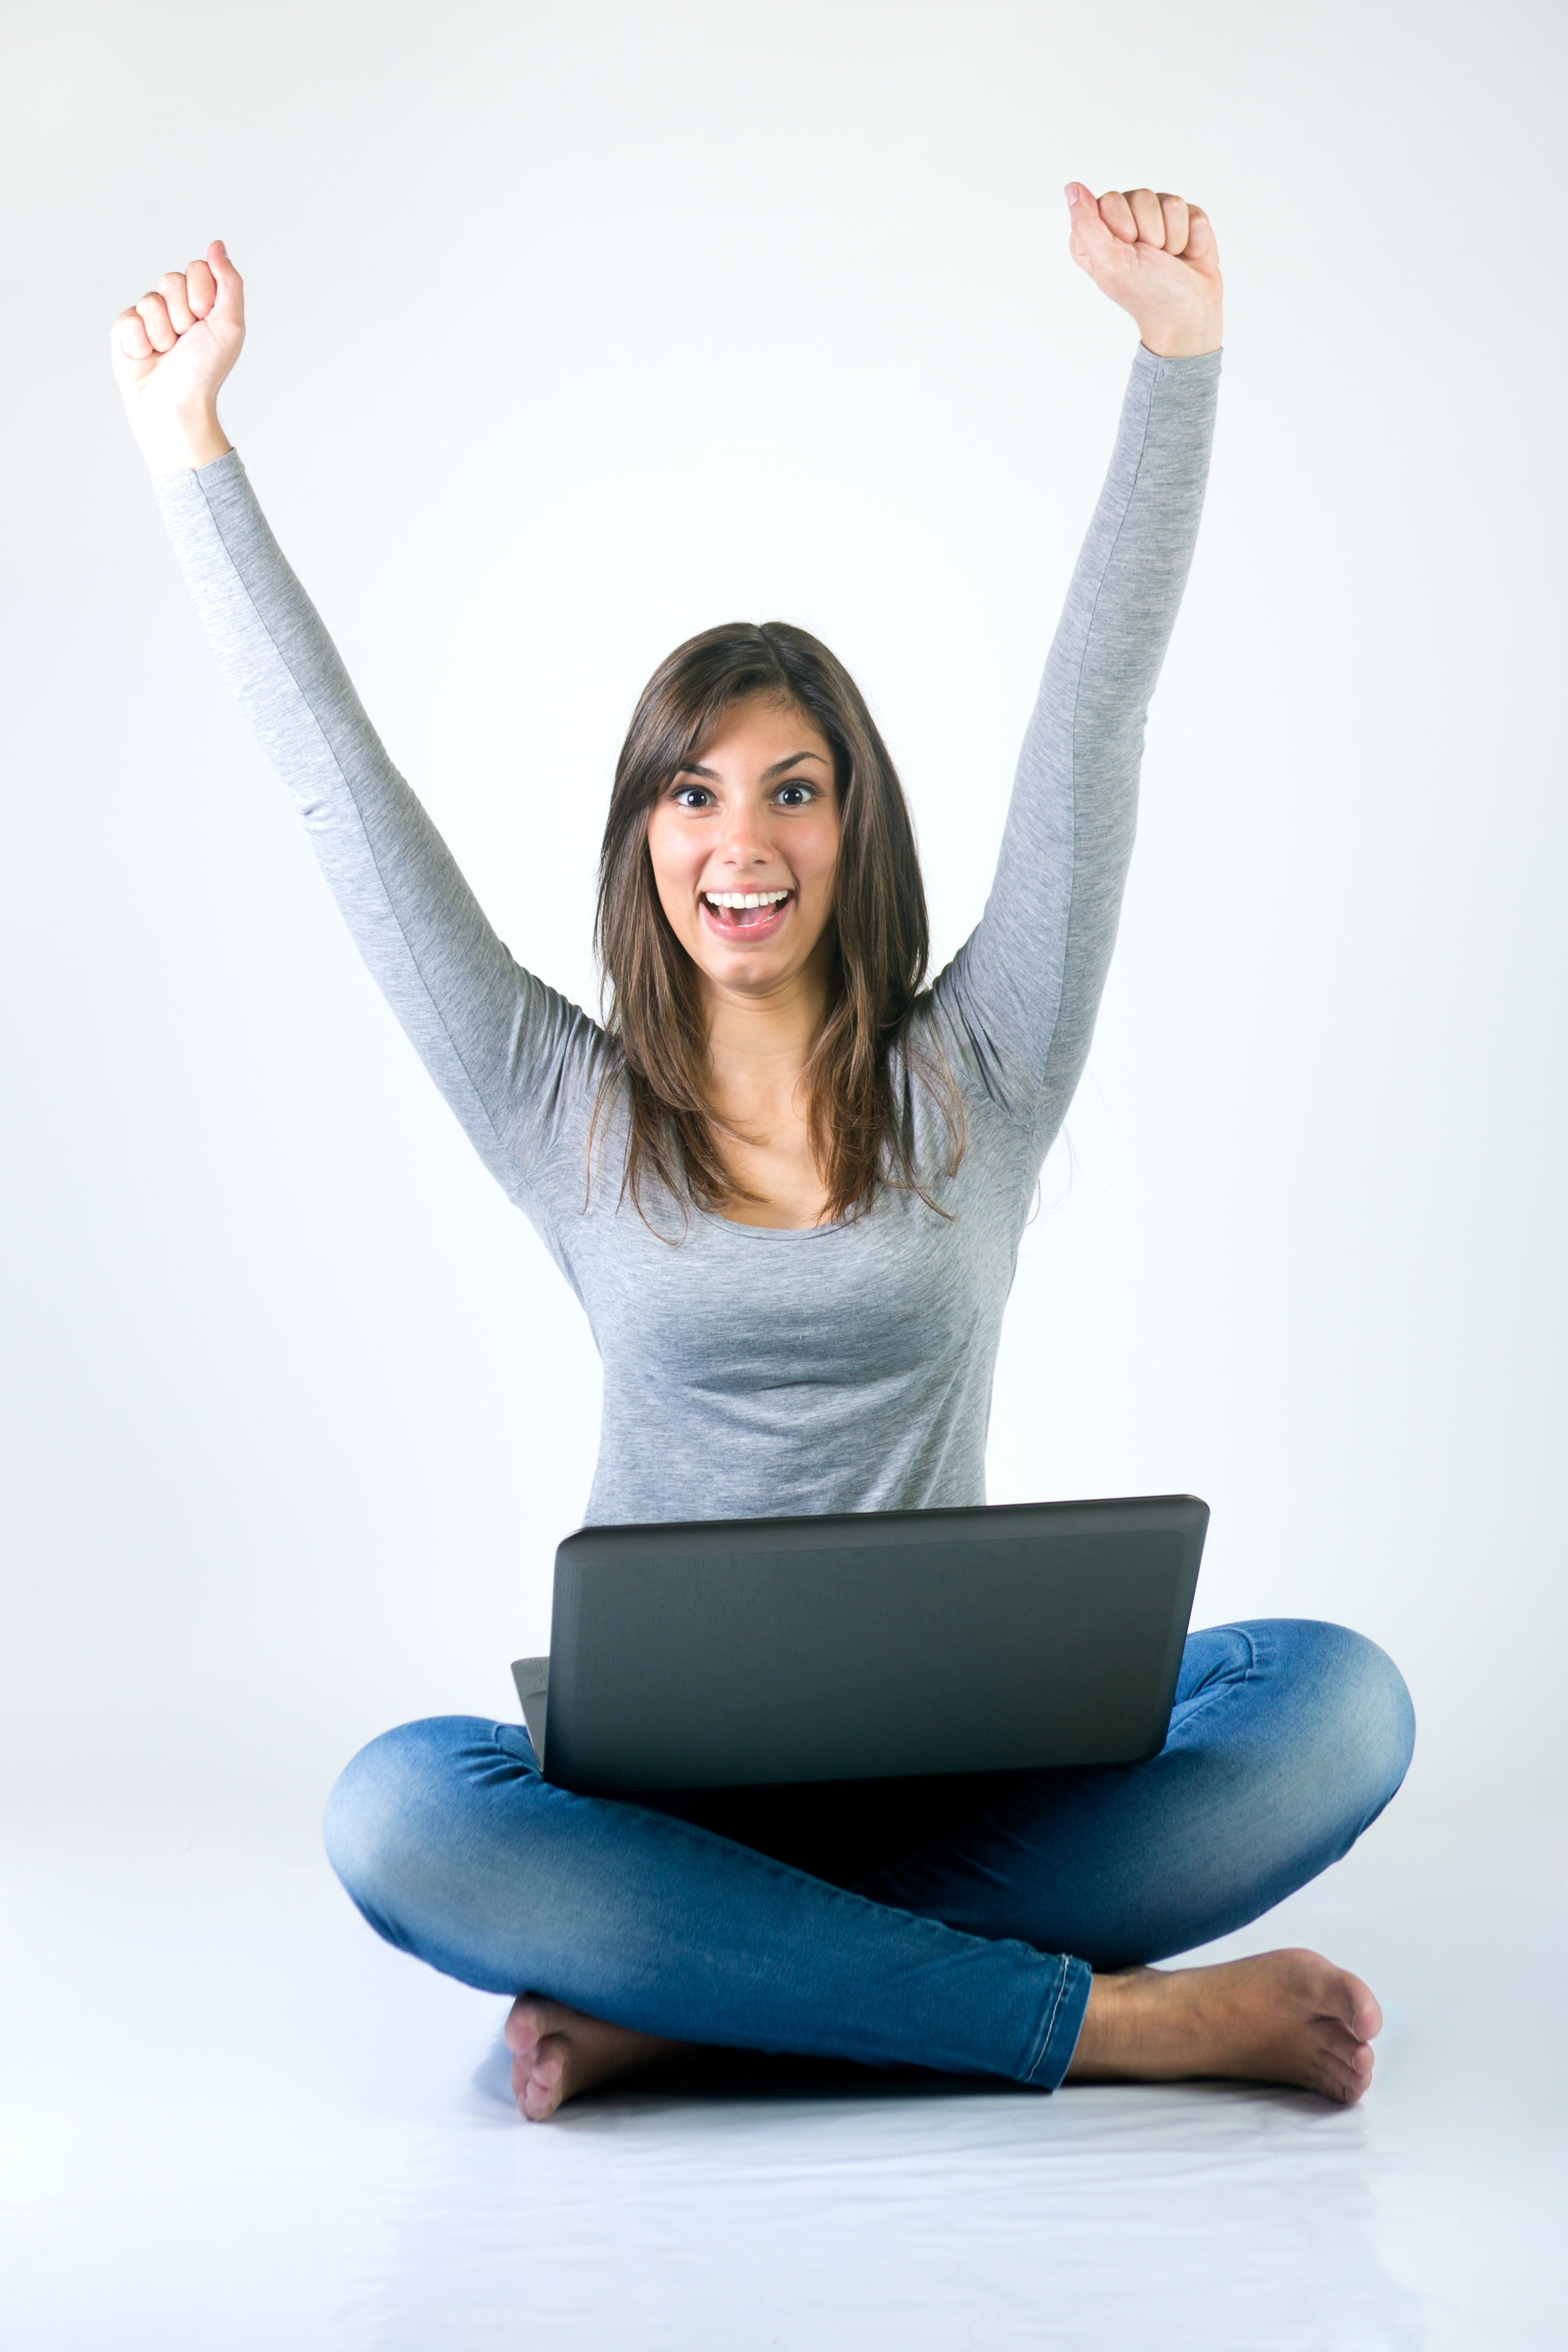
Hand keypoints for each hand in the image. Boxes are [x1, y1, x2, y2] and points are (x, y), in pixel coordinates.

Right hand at [110, 240, 244, 472]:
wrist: (176, 406)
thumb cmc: (205, 372)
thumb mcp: (230, 326)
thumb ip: (229, 282)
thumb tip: (217, 244)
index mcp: (202, 301)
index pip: (196, 268)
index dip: (202, 296)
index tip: (206, 323)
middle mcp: (175, 305)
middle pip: (171, 280)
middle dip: (182, 315)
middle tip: (186, 341)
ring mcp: (148, 317)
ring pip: (150, 301)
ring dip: (163, 333)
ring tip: (167, 353)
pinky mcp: (125, 330)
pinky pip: (129, 319)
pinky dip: (141, 343)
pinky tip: (148, 358)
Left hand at [1064, 187, 1220, 358]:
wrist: (1188, 313)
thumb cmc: (1147, 294)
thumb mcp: (1109, 263)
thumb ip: (1086, 224)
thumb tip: (1072, 187)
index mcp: (1099, 232)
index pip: (1110, 200)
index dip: (1123, 227)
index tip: (1127, 252)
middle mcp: (1126, 220)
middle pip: (1141, 196)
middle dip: (1151, 232)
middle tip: (1151, 258)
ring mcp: (1157, 218)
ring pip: (1170, 201)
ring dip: (1173, 238)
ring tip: (1169, 259)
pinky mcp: (1185, 220)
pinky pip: (1191, 211)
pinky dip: (1192, 239)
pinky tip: (1186, 255)